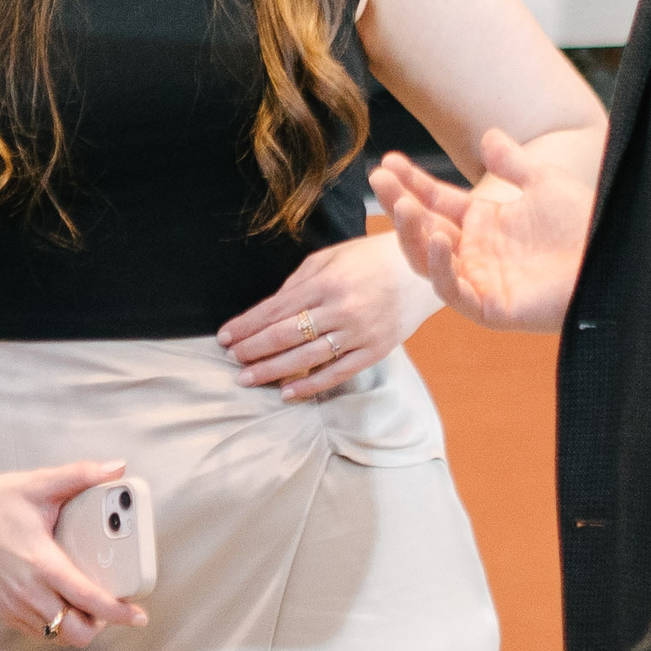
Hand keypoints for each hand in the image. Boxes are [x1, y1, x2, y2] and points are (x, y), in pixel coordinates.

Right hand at [0, 455, 147, 647]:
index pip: (87, 600)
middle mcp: (26, 591)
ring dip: (77, 626)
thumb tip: (117, 468)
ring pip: (57, 636)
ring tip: (87, 603)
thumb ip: (81, 475)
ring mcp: (11, 604)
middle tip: (110, 604)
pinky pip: (37, 632)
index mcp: (41, 562)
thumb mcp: (40, 483)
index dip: (118, 612)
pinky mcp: (1, 609)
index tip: (138, 615)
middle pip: (75, 632)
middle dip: (99, 625)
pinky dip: (55, 626)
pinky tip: (61, 603)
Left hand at [217, 231, 438, 401]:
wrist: (425, 269)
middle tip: (231, 359)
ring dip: (272, 370)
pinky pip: (337, 373)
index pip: (275, 309)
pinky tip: (287, 393)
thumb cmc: (370, 259)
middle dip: (253, 349)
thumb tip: (269, 308)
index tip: (225, 336)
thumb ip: (298, 282)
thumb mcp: (330, 257)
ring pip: (306, 357)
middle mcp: (341, 309)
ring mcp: (359, 333)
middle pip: (285, 335)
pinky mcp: (375, 351)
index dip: (247, 325)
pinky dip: (310, 385)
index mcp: (326, 282)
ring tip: (247, 378)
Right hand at [370, 124, 600, 331]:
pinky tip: (441, 239)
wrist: (613, 258)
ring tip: (402, 207)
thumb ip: (513, 163)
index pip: (434, 201)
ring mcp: (479, 281)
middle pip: (423, 230)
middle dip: (399, 204)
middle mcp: (474, 253)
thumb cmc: (585, 226)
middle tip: (380, 179)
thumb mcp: (544, 183)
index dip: (410, 182)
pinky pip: (454, 291)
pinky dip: (443, 267)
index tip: (387, 162)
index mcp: (483, 224)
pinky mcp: (490, 308)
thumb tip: (488, 134)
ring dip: (412, 235)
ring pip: (428, 261)